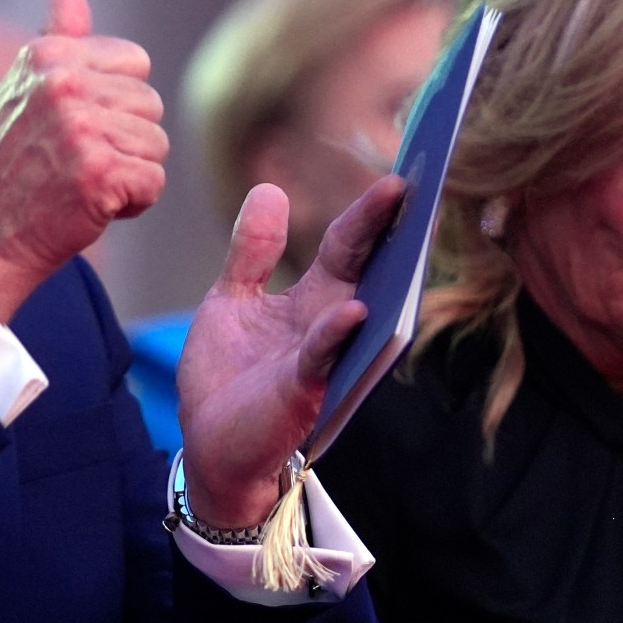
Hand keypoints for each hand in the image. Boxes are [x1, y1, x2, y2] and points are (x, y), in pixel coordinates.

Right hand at [0, 0, 164, 321]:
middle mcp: (63, 85)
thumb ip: (55, 38)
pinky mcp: (100, 174)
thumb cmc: (4, 168)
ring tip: (80, 186)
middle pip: (150, 105)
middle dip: (126, 141)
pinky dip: (131, 205)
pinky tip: (90, 208)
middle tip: (75, 165)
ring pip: (156, 146)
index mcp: (48, 57)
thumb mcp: (19, 90)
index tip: (74, 130)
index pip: (134, 63)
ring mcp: (81, 129)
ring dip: (129, 174)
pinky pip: (153, 183)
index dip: (115, 104)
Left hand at [173, 175, 403, 525]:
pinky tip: (352, 309)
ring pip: (357, 308)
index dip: (368, 213)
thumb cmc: (226, 378)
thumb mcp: (231, 300)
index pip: (347, 246)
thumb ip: (252, 252)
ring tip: (402, 227)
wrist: (209, 446)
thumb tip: (270, 190)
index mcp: (313, 300)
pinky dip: (337, 333)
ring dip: (381, 274)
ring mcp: (319, 357)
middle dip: (386, 228)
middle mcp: (328, 325)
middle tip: (413, 184)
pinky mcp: (301, 388)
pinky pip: (323, 355)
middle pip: (363, 267)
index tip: (397, 176)